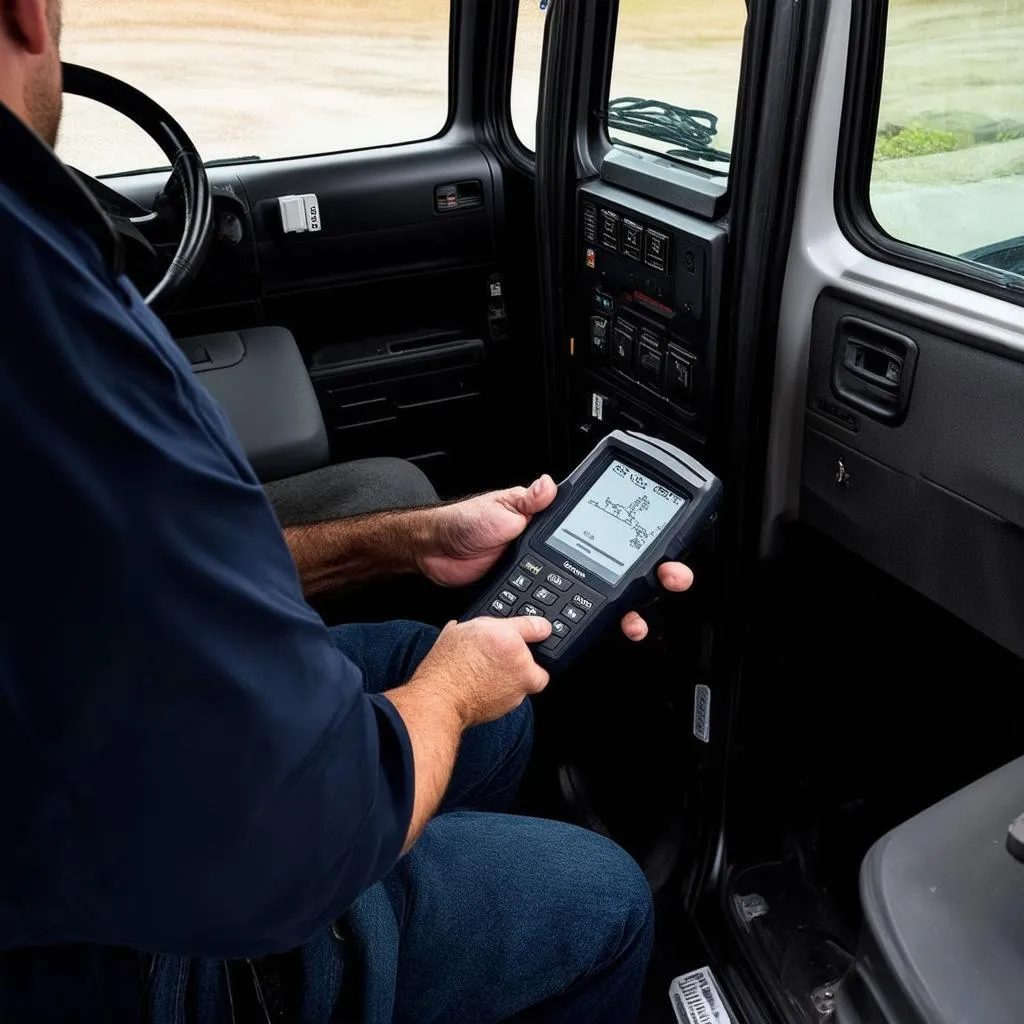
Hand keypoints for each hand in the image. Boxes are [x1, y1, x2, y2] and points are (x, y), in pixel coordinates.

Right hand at [411, 616, 552, 727]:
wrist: (441, 698)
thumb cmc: (447, 665)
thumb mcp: (460, 629)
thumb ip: (483, 624)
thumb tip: (493, 624)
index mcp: (507, 638)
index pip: (538, 627)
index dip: (537, 628)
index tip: (539, 630)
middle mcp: (518, 663)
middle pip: (540, 657)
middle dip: (528, 657)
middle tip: (509, 656)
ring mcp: (518, 686)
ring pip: (529, 679)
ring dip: (517, 676)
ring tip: (492, 672)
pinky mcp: (513, 705)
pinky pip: (515, 694)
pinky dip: (506, 690)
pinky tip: (488, 684)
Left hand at [416, 475, 695, 639]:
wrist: (435, 554)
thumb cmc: (465, 522)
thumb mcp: (498, 506)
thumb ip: (526, 501)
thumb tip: (548, 486)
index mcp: (557, 524)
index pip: (609, 529)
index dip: (641, 539)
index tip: (664, 549)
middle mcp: (563, 550)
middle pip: (616, 567)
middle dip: (649, 578)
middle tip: (668, 581)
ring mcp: (553, 576)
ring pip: (599, 596)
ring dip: (623, 610)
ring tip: (635, 621)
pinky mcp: (536, 601)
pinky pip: (568, 615)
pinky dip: (586, 626)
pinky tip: (600, 633)